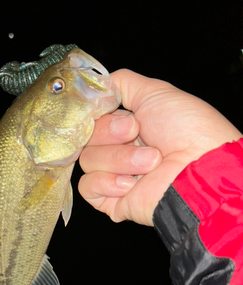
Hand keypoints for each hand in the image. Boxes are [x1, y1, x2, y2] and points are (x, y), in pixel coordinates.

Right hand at [79, 69, 241, 225]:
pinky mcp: (111, 201)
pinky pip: (87, 187)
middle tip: (136, 134)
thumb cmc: (186, 130)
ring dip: (119, 159)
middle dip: (110, 133)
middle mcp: (119, 151)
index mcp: (126, 127)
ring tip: (150, 162)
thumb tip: (98, 84)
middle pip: (86, 137)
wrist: (198, 170)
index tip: (110, 109)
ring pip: (87, 160)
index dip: (96, 113)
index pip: (91, 117)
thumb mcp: (155, 93)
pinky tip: (131, 184)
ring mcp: (114, 177)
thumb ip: (122, 83)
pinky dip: (107, 182)